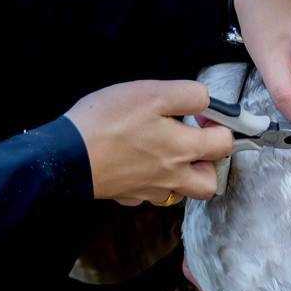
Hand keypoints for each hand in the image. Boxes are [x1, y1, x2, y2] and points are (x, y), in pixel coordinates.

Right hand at [65, 80, 231, 204]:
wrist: (66, 156)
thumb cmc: (108, 121)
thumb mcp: (152, 93)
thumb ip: (188, 95)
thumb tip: (207, 102)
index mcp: (183, 149)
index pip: (224, 144)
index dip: (221, 126)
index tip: (203, 116)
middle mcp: (172, 177)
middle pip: (209, 183)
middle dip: (208, 163)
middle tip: (191, 141)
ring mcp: (149, 191)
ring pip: (179, 192)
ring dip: (181, 175)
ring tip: (164, 152)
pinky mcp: (127, 197)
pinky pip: (150, 193)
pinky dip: (151, 180)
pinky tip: (136, 162)